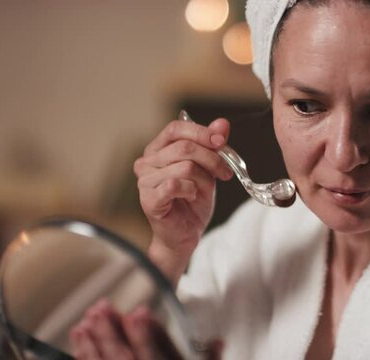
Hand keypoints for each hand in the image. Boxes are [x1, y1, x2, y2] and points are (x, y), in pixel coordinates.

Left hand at [70, 299, 221, 359]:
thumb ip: (209, 359)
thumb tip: (217, 342)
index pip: (154, 354)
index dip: (145, 333)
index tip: (139, 312)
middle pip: (122, 357)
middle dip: (110, 331)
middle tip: (100, 309)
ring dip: (91, 344)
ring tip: (83, 323)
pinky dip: (83, 358)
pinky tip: (78, 345)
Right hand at [133, 118, 232, 281]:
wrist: (186, 234)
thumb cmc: (193, 201)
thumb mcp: (209, 169)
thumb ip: (213, 146)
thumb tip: (222, 124)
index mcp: (159, 149)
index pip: (176, 128)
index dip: (201, 132)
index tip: (221, 141)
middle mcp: (147, 161)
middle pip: (185, 147)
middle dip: (212, 159)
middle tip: (225, 173)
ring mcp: (144, 180)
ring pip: (185, 166)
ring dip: (204, 179)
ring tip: (202, 190)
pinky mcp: (148, 199)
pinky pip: (176, 185)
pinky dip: (191, 190)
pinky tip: (191, 197)